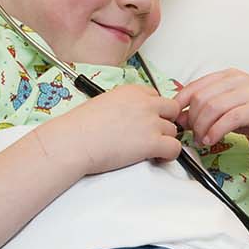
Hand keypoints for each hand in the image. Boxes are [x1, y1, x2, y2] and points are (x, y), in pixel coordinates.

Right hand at [45, 83, 182, 175]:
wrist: (74, 141)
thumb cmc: (80, 127)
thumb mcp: (103, 103)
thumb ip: (123, 105)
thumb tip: (130, 116)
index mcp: (131, 91)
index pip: (156, 96)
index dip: (154, 110)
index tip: (146, 121)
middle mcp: (144, 103)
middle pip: (171, 110)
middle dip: (165, 122)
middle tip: (154, 134)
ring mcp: (150, 122)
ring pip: (173, 130)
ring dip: (165, 140)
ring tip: (151, 150)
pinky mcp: (152, 142)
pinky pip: (175, 148)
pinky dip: (169, 155)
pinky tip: (156, 158)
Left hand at [172, 69, 248, 152]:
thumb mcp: (226, 111)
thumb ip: (205, 110)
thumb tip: (180, 117)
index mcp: (227, 76)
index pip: (194, 86)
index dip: (180, 104)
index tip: (176, 120)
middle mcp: (237, 79)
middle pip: (201, 98)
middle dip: (192, 120)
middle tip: (193, 135)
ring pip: (213, 107)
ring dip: (202, 127)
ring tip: (202, 140)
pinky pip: (229, 118)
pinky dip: (216, 131)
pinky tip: (212, 140)